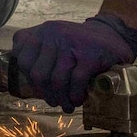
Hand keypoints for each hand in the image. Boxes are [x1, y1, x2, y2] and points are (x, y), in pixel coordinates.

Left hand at [11, 14, 136, 112]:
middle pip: (38, 74)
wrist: (113, 36)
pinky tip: (79, 99)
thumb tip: (27, 79)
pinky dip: (76, 95)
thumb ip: (37, 52)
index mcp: (42, 31)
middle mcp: (54, 33)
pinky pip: (75, 82)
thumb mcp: (55, 40)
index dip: (30, 79)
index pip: (23, 59)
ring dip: (62, 99)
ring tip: (68, 105)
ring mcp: (71, 43)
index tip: (42, 88)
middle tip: (55, 102)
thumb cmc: (80, 45)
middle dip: (46, 94)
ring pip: (56, 80)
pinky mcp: (90, 55)